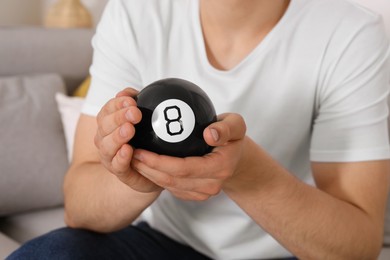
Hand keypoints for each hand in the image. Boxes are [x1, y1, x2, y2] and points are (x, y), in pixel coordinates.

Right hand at [94, 88, 161, 192]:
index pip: (107, 110)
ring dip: (118, 136)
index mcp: (108, 124)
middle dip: (118, 118)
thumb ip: (136, 103)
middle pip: (104, 126)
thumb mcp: (144, 119)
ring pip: (107, 146)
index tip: (131, 100)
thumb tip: (128, 92)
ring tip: (129, 129)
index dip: (117, 104)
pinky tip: (129, 150)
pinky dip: (121, 157)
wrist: (150, 169)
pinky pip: (117, 165)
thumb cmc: (145, 141)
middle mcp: (104, 139)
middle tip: (135, 113)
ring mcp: (110, 157)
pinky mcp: (120, 172)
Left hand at [131, 113, 246, 200]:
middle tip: (129, 153)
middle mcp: (212, 185)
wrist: (236, 158)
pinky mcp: (195, 194)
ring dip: (148, 175)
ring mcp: (203, 192)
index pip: (184, 168)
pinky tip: (144, 165)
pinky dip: (156, 178)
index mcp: (220, 168)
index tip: (139, 150)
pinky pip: (172, 188)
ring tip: (132, 158)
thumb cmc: (233, 138)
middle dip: (147, 169)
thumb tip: (209, 134)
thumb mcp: (236, 125)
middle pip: (172, 180)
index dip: (158, 162)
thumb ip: (226, 128)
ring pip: (169, 186)